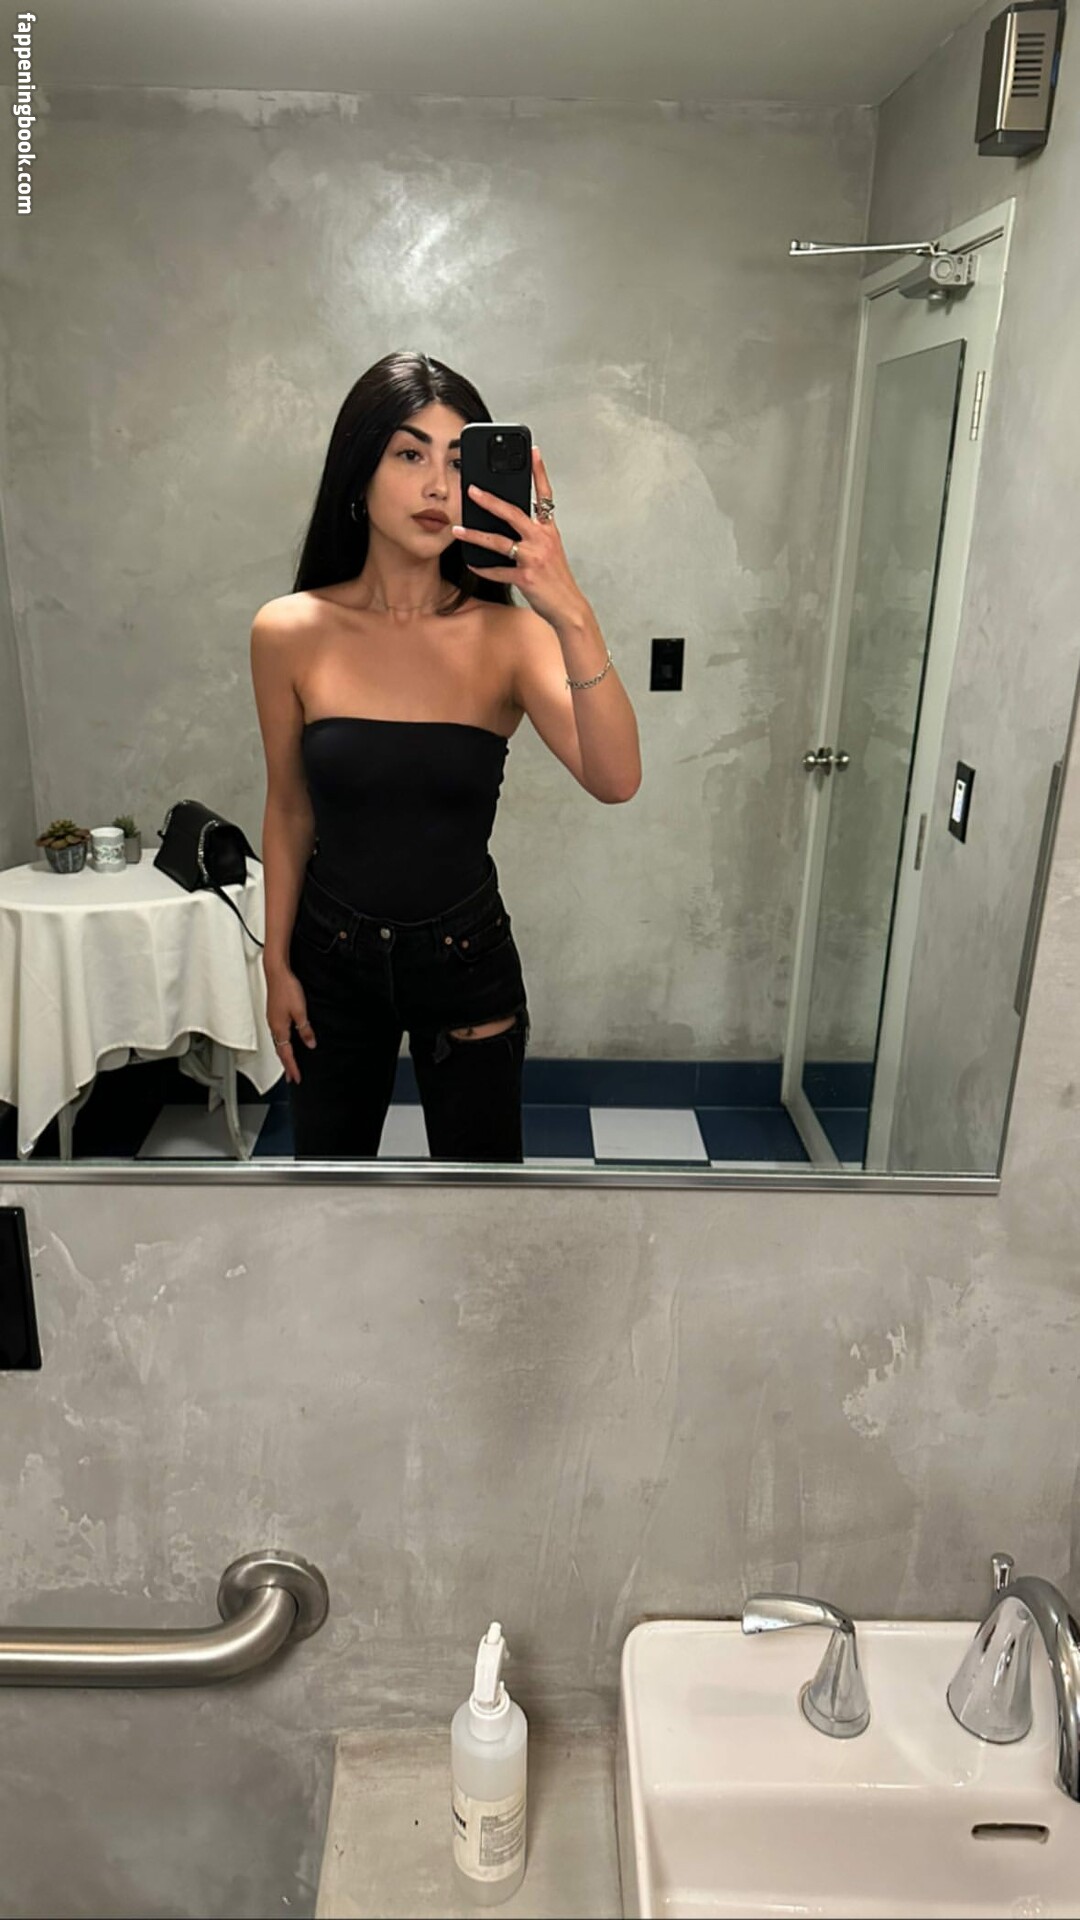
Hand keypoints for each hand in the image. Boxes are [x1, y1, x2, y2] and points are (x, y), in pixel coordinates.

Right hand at [264, 968, 316, 1084]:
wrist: (276, 973)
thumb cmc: (287, 989)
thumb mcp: (301, 1012)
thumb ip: (305, 1030)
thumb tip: (310, 1044)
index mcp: (279, 1029)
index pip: (286, 1054)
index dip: (292, 1067)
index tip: (296, 1078)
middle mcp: (273, 1027)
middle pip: (280, 1051)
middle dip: (286, 1065)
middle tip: (291, 1077)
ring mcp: (272, 1020)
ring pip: (278, 1043)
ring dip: (284, 1055)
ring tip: (289, 1064)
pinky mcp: (274, 1014)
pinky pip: (278, 1035)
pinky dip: (282, 1044)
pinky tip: (286, 1042)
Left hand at [451, 446, 587, 629]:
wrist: (569, 607)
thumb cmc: (556, 579)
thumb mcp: (550, 550)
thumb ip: (533, 534)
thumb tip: (505, 523)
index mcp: (549, 530)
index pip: (545, 495)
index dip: (539, 472)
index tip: (532, 451)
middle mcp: (542, 540)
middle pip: (513, 513)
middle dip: (490, 500)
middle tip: (471, 489)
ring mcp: (534, 558)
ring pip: (499, 542)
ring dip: (475, 535)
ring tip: (457, 530)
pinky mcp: (526, 577)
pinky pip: (498, 570)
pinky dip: (482, 567)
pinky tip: (470, 562)